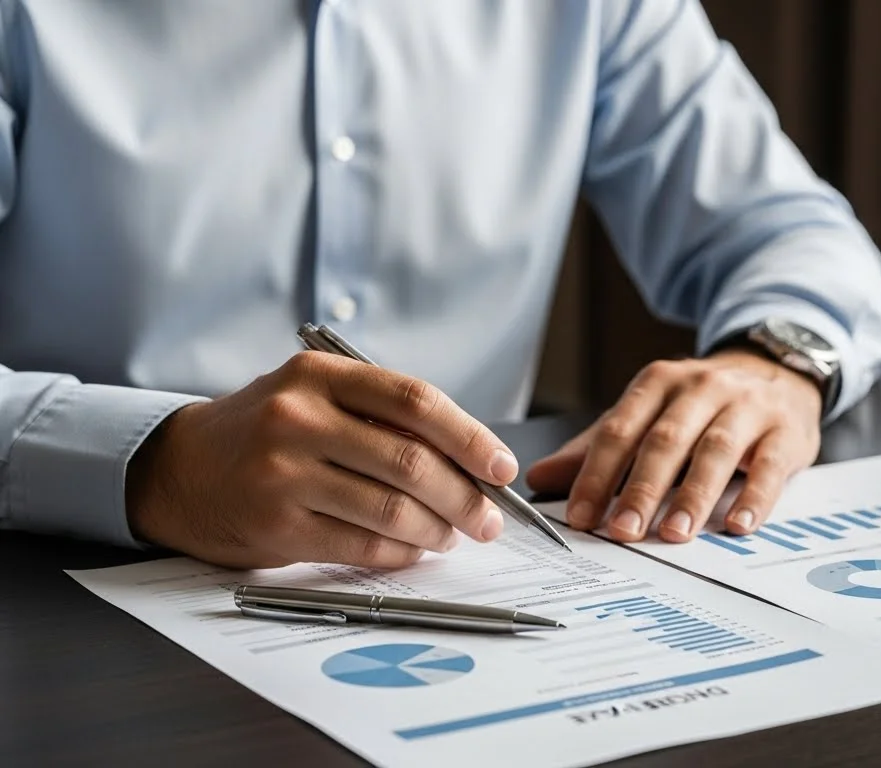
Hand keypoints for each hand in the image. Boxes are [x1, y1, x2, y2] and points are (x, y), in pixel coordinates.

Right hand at [126, 352, 517, 569]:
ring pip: (391, 509)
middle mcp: (298, 418)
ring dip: (438, 529)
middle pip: (410, 461)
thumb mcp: (316, 397)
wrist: (179, 470)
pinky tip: (415, 550)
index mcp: (319, 376)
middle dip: (465, 496)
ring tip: (454, 534)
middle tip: (489, 518)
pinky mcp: (275, 526)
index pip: (415, 400)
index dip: (470, 436)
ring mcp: (283, 474)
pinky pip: (362, 544)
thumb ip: (383, 416)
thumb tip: (471, 461)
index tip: (502, 467)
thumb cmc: (267, 433)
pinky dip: (401, 552)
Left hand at [526, 350, 821, 541]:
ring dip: (693, 495)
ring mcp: (747, 408)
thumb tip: (541, 477)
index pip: (620, 429)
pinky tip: (739, 525)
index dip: (597, 474)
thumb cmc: (704, 404)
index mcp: (659, 383)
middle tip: (622, 530)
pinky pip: (769, 465)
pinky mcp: (785, 432)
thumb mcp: (650, 413)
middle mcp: (702, 388)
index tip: (581, 516)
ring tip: (674, 533)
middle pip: (666, 440)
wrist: (779, 372)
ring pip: (715, 450)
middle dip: (641, 488)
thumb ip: (600, 447)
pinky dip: (755, 497)